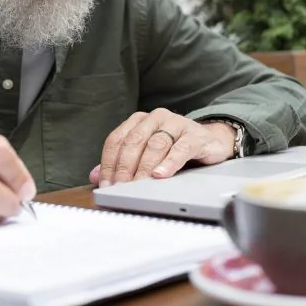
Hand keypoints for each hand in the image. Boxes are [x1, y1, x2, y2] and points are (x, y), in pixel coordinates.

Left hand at [91, 109, 236, 186]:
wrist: (210, 141)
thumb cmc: (174, 148)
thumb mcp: (145, 154)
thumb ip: (121, 163)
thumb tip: (95, 176)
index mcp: (138, 121)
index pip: (117, 140)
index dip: (109, 163)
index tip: (106, 184)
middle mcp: (155, 118)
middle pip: (134, 141)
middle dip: (125, 167)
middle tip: (120, 188)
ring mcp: (176, 123)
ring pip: (155, 145)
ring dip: (144, 168)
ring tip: (138, 185)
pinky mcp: (195, 135)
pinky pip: (180, 148)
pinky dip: (169, 163)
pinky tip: (161, 175)